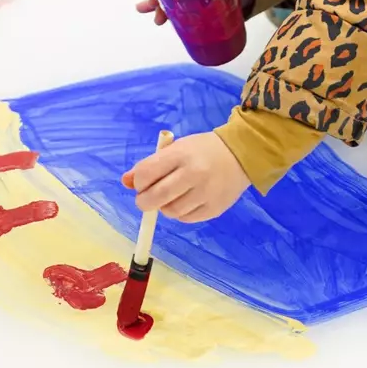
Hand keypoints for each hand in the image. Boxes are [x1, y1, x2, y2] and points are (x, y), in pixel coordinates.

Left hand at [121, 132, 250, 222]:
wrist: (241, 154)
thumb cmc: (202, 150)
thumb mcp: (176, 149)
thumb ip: (150, 165)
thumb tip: (125, 182)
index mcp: (180, 154)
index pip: (146, 173)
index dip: (138, 182)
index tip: (142, 184)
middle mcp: (193, 173)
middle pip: (156, 197)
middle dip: (144, 202)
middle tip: (145, 200)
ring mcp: (206, 193)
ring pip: (171, 211)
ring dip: (164, 208)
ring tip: (171, 198)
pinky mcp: (214, 208)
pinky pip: (187, 219)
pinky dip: (180, 213)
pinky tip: (186, 201)